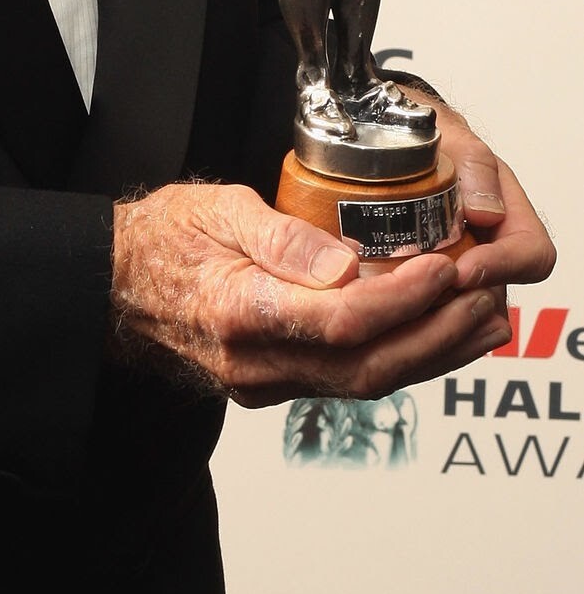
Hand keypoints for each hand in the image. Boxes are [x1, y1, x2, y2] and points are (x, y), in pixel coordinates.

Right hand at [108, 180, 521, 407]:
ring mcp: (263, 382)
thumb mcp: (215, 208)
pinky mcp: (272, 385)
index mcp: (238, 311)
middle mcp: (254, 361)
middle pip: (367, 364)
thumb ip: (281, 237)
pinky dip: (398, 360)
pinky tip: (430, 336)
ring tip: (476, 320)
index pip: (343, 320)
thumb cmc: (160, 239)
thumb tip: (346, 264)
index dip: (404, 299)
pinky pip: (347, 380)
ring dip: (429, 355)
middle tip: (480, 295)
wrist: (113, 287)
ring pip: (364, 381)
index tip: (442, 267)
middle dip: (435, 333)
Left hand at [405, 93, 555, 297]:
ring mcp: (458, 273)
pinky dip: (406, 317)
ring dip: (427, 313)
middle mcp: (488, 251)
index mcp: (508, 217)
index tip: (462, 269)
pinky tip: (376, 307)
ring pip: (457, 315)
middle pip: (492, 297)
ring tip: (386, 299)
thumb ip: (474, 165)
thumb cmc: (426, 138)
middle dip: (456, 300)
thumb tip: (488, 212)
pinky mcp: (424, 288)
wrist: (388, 139)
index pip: (531, 257)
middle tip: (411, 290)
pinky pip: (425, 317)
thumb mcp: (451, 138)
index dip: (502, 268)